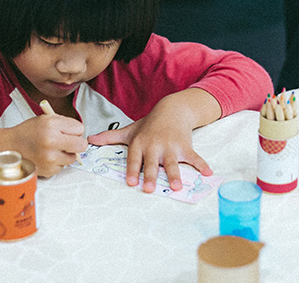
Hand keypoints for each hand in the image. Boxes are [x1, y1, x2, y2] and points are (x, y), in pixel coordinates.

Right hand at [10, 114, 86, 177]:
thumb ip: (65, 123)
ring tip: (54, 149)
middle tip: (68, 141)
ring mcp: (50, 158)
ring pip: (73, 158)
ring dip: (67, 154)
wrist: (9, 147)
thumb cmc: (28, 132)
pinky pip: (62, 167)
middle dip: (77, 143)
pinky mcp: (48, 170)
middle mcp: (51, 141)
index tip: (68, 131)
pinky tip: (47, 157)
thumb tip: (81, 133)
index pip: (80, 128)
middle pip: (82, 145)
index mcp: (51, 125)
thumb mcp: (46, 119)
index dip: (75, 130)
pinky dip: (57, 163)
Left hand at [87, 89, 217, 192]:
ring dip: (175, 175)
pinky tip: (208, 173)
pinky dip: (202, 164)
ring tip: (176, 187)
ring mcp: (171, 146)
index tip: (131, 182)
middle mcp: (155, 145)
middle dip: (151, 176)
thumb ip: (110, 137)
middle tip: (149, 189)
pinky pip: (194, 157)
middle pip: (152, 163)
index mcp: (140, 143)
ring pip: (172, 162)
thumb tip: (89, 140)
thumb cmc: (149, 125)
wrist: (171, 109)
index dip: (133, 170)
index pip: (134, 159)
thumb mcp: (130, 130)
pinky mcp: (185, 146)